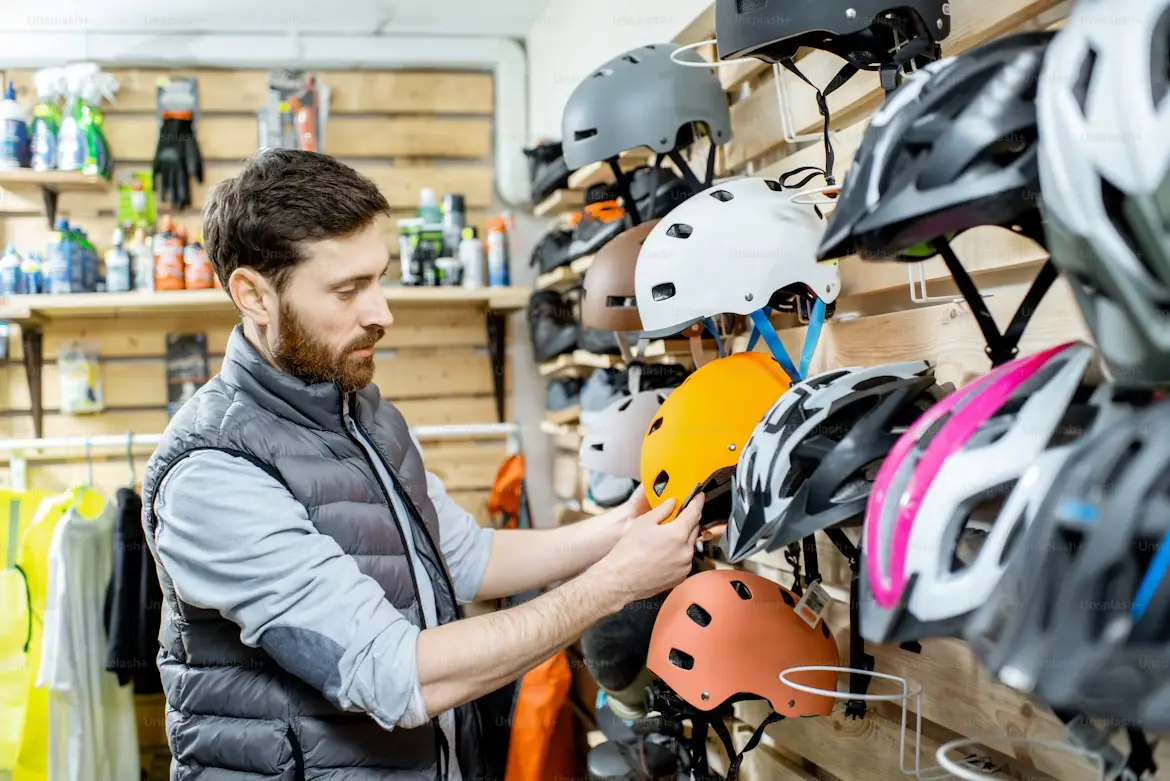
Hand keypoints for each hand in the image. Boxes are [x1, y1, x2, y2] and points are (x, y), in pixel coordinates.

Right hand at [591, 493, 704, 610]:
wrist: (621, 579)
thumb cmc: (628, 552)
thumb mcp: (643, 522)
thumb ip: (662, 510)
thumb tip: (673, 503)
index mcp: (678, 534)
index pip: (694, 512)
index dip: (697, 502)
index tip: (699, 497)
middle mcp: (685, 550)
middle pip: (694, 528)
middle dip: (688, 521)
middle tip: (676, 517)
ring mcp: (685, 565)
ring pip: (690, 545)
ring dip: (682, 538)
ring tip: (664, 539)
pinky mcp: (681, 576)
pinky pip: (685, 559)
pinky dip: (679, 553)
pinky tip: (664, 553)